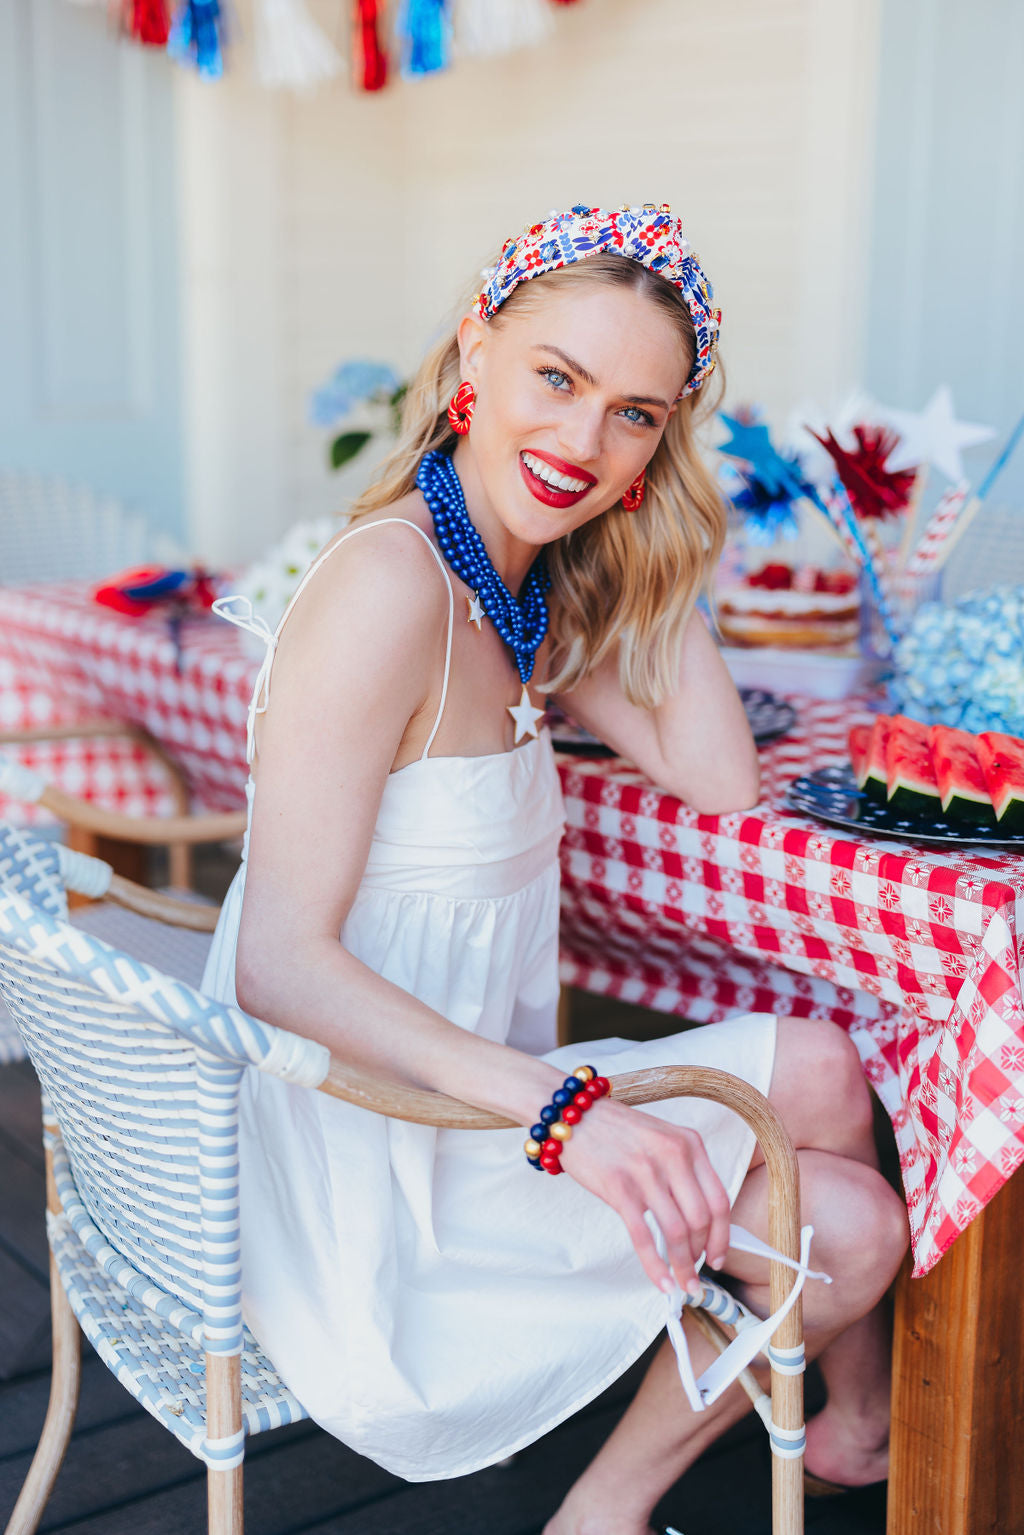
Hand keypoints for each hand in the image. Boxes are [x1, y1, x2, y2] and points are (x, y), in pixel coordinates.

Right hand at [558, 1098, 730, 1295]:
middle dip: (701, 1255)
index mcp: (689, 1143)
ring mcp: (646, 1172)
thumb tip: (697, 1224)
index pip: (719, 1199)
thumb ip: (682, 1171)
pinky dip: (656, 1266)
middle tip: (695, 1274)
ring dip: (683, 1266)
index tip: (718, 1258)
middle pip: (701, 1219)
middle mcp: (673, 1155)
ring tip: (681, 1283)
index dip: (722, 1236)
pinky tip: (661, 1281)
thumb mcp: (661, 1138)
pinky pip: (644, 1237)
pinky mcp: (619, 1188)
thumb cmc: (615, 1130)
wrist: (572, 1114)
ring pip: (676, 1232)